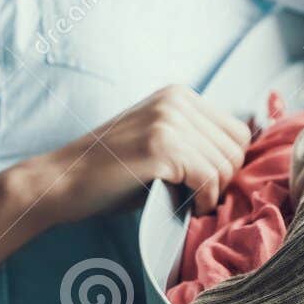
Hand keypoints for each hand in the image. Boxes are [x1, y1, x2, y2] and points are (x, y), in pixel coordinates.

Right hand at [29, 85, 250, 225]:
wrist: (61, 182)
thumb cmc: (111, 172)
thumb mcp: (159, 142)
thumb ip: (194, 141)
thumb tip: (242, 161)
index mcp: (178, 95)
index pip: (238, 131)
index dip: (228, 165)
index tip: (208, 186)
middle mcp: (176, 100)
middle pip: (237, 148)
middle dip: (224, 180)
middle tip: (199, 198)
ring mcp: (168, 121)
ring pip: (226, 165)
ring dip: (213, 193)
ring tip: (190, 203)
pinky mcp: (161, 147)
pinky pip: (208, 178)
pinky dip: (204, 200)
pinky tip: (187, 208)